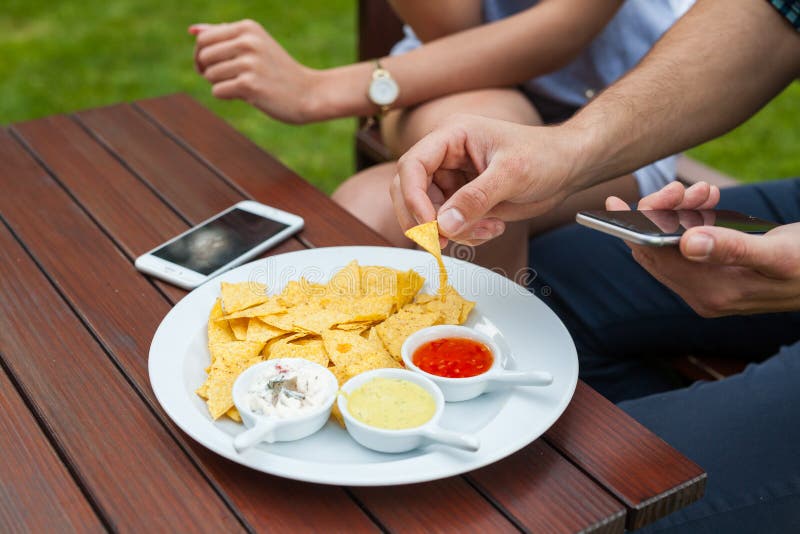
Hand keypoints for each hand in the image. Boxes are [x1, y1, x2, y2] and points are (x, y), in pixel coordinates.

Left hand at [190, 20, 318, 123]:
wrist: (308, 93)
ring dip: (221, 85)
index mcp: (248, 28)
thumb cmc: (278, 71)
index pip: (203, 39)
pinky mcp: (249, 85)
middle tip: (229, 79)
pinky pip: (218, 91)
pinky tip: (247, 96)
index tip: (213, 67)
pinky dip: (228, 97)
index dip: (202, 56)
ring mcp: (249, 63)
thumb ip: (224, 36)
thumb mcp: (254, 46)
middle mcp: (248, 41)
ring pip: (209, 75)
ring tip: (243, 86)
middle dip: (209, 72)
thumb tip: (192, 31)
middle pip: (203, 57)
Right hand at [392, 114, 579, 245]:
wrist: (568, 167)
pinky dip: (465, 234)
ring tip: (487, 229)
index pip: (412, 165)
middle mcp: (446, 156)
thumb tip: (443, 225)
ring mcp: (452, 179)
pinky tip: (492, 227)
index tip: (429, 224)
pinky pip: (448, 224)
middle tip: (443, 240)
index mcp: (452, 136)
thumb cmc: (545, 155)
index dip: (413, 197)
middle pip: (409, 191)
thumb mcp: (512, 174)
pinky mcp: (462, 199)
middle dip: (425, 220)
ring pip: (429, 213)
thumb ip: (476, 198)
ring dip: (452, 231)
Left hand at [606, 181, 799, 316]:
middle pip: (658, 252)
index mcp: (712, 295)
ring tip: (705, 191)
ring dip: (680, 212)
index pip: (656, 260)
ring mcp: (708, 287)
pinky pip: (687, 243)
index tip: (617, 204)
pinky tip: (708, 201)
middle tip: (681, 189)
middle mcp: (704, 295)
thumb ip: (733, 248)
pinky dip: (693, 219)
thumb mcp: (777, 254)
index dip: (635, 230)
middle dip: (661, 213)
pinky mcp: (715, 275)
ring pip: (671, 244)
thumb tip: (687, 243)